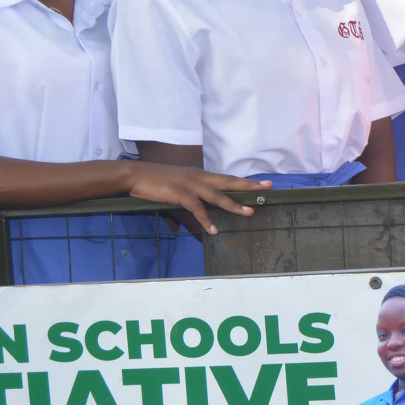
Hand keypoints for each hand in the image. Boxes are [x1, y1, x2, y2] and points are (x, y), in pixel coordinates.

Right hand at [123, 166, 271, 234]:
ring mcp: (190, 184)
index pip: (228, 178)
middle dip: (250, 186)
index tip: (264, 182)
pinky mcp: (179, 193)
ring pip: (217, 195)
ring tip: (249, 213)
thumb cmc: (156, 181)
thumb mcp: (178, 185)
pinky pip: (196, 208)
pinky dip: (206, 219)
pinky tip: (213, 230)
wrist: (135, 175)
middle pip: (229, 182)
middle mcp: (199, 177)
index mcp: (200, 175)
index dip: (246, 181)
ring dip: (233, 205)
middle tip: (268, 188)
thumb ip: (190, 197)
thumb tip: (194, 214)